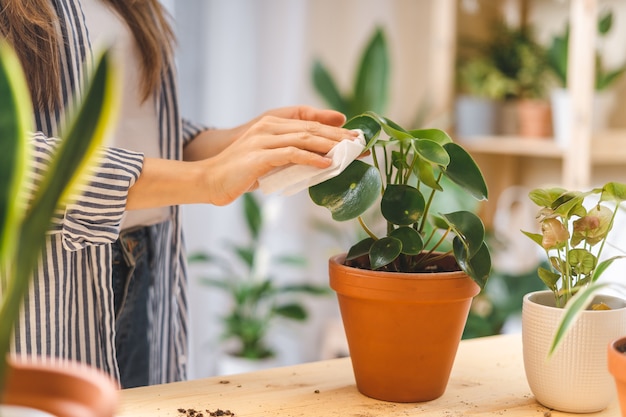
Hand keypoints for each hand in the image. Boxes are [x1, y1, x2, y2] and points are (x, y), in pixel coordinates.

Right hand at [201, 106, 357, 204]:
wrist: (208, 181)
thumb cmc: (238, 175)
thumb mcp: (268, 163)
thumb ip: (289, 159)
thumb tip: (317, 165)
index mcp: (271, 125)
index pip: (309, 125)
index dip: (335, 132)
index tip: (355, 140)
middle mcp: (268, 127)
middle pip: (311, 128)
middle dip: (338, 136)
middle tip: (360, 143)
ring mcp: (263, 140)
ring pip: (304, 138)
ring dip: (330, 145)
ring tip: (350, 152)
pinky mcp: (259, 156)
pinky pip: (290, 154)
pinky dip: (311, 158)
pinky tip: (326, 163)